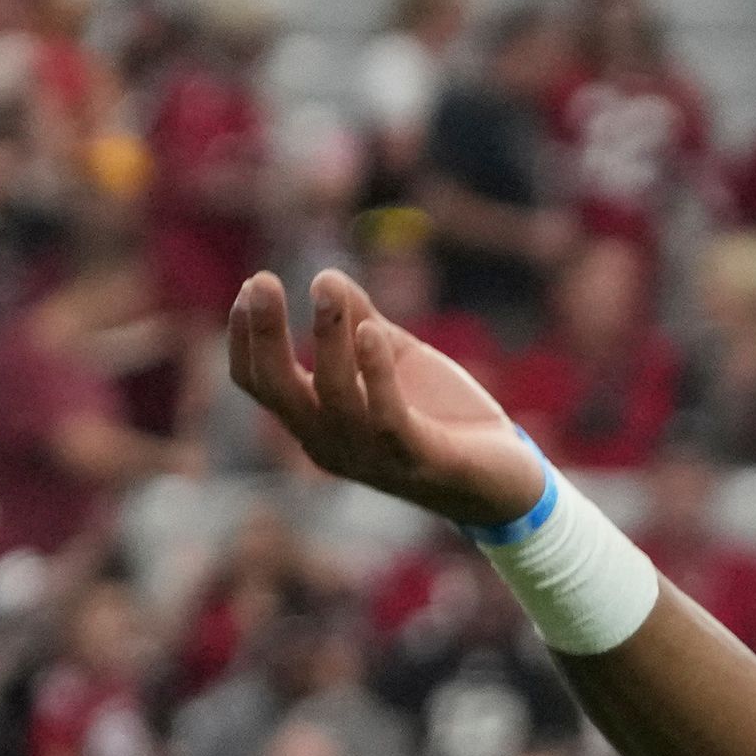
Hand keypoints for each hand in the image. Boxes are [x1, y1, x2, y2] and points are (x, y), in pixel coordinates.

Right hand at [228, 268, 546, 526]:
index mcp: (317, 421)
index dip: (245, 336)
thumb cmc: (444, 417)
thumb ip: (362, 321)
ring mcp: (373, 458)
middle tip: (261, 280)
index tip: (250, 286)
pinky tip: (371, 331)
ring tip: (326, 287)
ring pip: (334, 397)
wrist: (509, 479)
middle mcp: (333, 444)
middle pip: (279, 391)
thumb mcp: (396, 358)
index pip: (260, 383)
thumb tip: (327, 277)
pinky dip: (376, 372)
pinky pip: (387, 417)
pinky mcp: (419, 460)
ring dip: (328, 339)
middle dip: (265, 334)